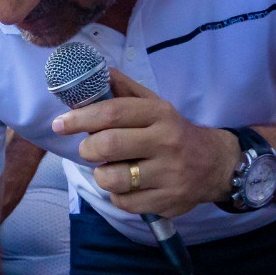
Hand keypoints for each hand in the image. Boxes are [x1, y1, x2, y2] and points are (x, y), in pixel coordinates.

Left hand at [51, 69, 236, 218]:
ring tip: (110, 169)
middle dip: (88, 149)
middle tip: (89, 150)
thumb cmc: (173, 132)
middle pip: (108, 146)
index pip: (112, 112)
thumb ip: (124, 90)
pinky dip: (117, 195)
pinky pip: (123, 202)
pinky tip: (127, 186)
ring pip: (112, 178)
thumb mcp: (155, 106)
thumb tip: (95, 72)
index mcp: (160, 114)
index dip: (80, 118)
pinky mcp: (167, 201)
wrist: (215, 164)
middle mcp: (166, 142)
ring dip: (101, 175)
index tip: (60, 123)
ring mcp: (168, 174)